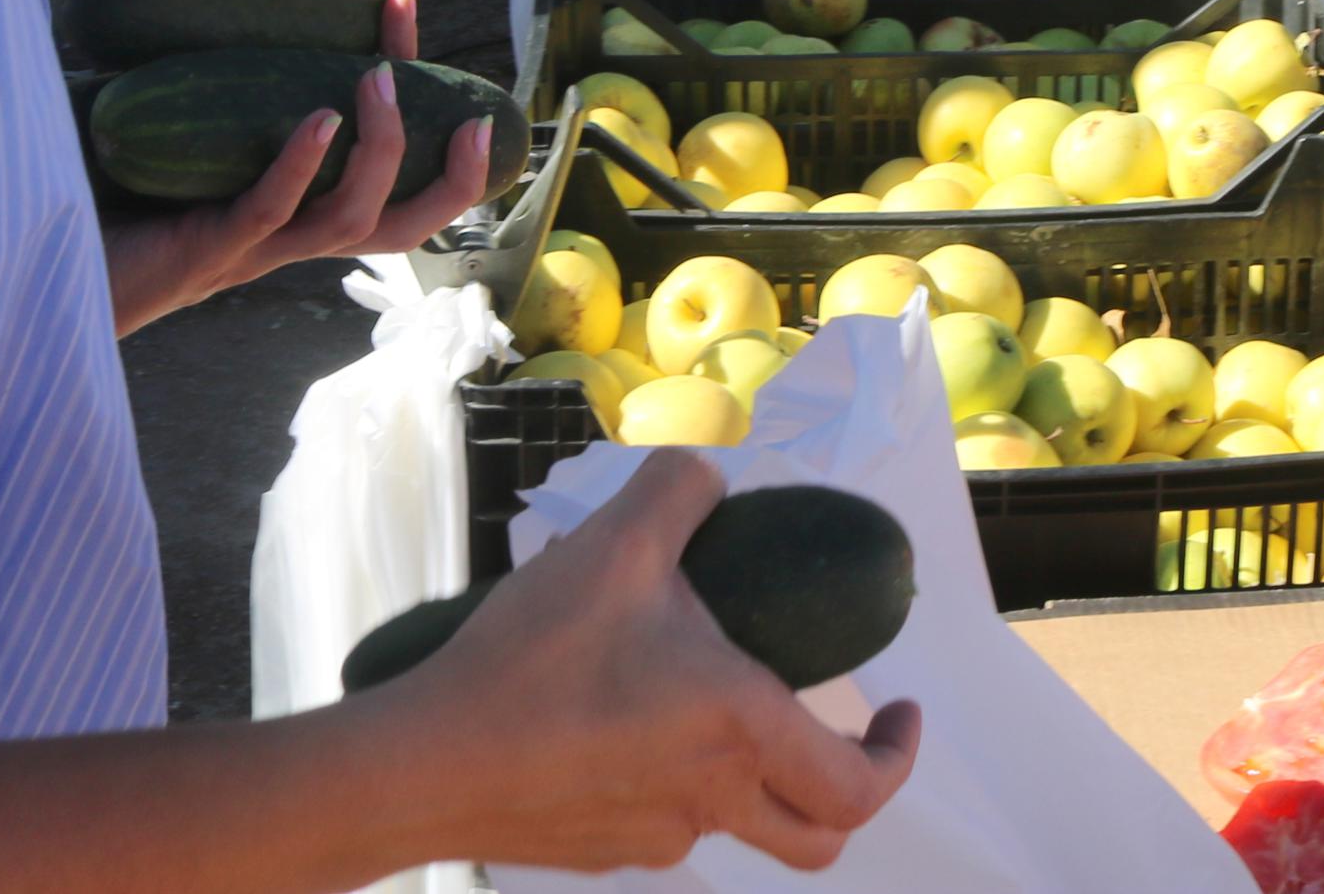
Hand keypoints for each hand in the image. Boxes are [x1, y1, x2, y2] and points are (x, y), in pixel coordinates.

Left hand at [100, 0, 495, 333]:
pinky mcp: (207, 252)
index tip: (400, 7)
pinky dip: (301, 164)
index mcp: (293, 213)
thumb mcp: (178, 128)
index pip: (383, 174)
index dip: (414, 101)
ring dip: (379, 151)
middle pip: (403, 228)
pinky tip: (315, 119)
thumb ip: (192, 71)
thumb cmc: (100, 200)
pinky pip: (270, 213)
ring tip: (372, 83)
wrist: (43, 276)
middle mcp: (286, 237)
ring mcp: (250, 250)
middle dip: (452, 179)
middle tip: (474, 119)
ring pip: (352, 223)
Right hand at [371, 451, 921, 874]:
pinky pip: (664, 822)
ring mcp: (654, 839)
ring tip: (698, 689)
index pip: (858, 786)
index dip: (898, 757)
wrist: (422, 764)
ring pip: (735, 821)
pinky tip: (619, 719)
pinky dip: (673, 779)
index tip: (901, 712)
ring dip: (748, 771)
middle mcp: (710, 800)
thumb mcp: (614, 544)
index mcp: (739, 731)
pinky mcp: (600, 851)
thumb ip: (678, 488)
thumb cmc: (532, 660)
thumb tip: (708, 472)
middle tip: (844, 734)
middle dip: (849, 790)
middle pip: (817, 837)